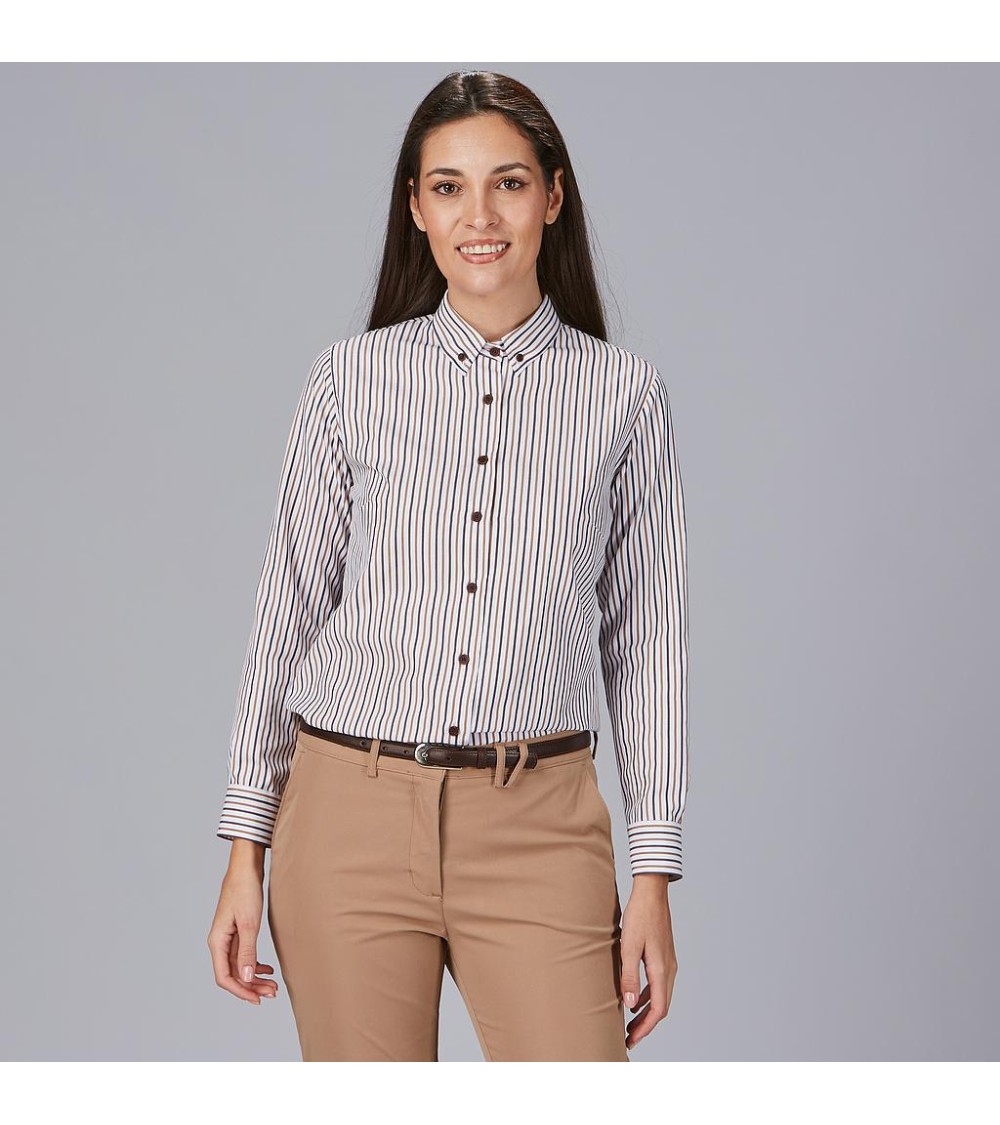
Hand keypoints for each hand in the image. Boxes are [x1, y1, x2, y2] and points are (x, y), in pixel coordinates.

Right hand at [207, 849, 278, 1004]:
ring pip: (239, 966)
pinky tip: (268, 968)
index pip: (224, 977)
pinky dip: (255, 964)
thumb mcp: (249, 923)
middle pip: (233, 974)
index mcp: (217, 941)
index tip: (258, 999)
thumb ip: (247, 952)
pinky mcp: (237, 931)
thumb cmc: (245, 890)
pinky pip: (243, 955)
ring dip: (255, 977)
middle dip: (251, 987)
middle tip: (273, 993)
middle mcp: (220, 942)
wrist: (246, 867)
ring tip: (273, 984)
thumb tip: (246, 978)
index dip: (241, 991)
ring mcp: (228, 937)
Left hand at [619, 876, 676, 1049]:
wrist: (651, 892)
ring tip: (630, 1023)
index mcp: (661, 970)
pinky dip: (647, 996)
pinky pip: (658, 984)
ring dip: (646, 1011)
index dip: (645, 1028)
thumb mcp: (628, 946)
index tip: (631, 1040)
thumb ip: (629, 977)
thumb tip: (629, 1005)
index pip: (658, 1009)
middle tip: (629, 1038)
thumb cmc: (639, 916)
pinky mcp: (664, 955)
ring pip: (660, 996)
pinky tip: (634, 998)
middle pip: (661, 1006)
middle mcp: (669, 969)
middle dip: (646, 1025)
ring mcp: (668, 962)